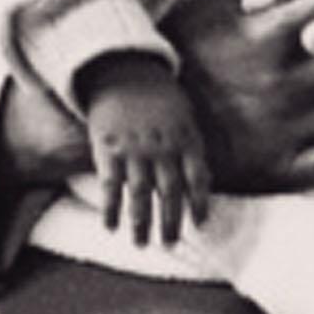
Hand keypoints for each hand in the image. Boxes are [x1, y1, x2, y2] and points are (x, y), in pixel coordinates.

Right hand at [76, 56, 212, 246]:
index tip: (200, 225)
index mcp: (184, 139)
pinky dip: (111, 209)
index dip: (199, 204)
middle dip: (170, 223)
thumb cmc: (158, 95)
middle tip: (169, 244)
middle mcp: (161, 148)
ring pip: (139, 196)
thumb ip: (193, 148)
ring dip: (141, 224)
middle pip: (168, 194)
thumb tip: (205, 183)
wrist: (122, 69)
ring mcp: (134, 150)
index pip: (197, 179)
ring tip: (141, 244)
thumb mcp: (185, 115)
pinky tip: (111, 227)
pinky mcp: (108, 149)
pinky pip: (110, 186)